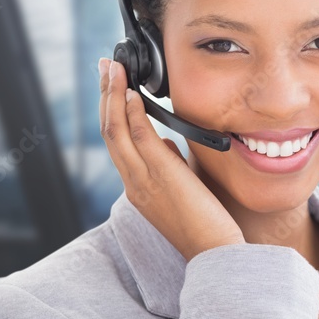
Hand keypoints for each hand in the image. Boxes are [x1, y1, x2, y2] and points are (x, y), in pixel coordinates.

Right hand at [99, 57, 244, 259]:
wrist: (214, 251)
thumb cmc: (203, 224)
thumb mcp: (180, 188)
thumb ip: (167, 165)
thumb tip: (164, 142)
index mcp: (137, 186)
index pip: (116, 141)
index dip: (111, 110)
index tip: (113, 86)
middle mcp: (133, 182)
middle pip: (108, 131)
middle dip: (104, 96)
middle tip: (104, 67)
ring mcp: (142, 180)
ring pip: (115, 131)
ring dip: (113, 96)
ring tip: (112, 69)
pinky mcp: (159, 176)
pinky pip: (139, 138)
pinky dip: (131, 114)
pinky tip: (131, 94)